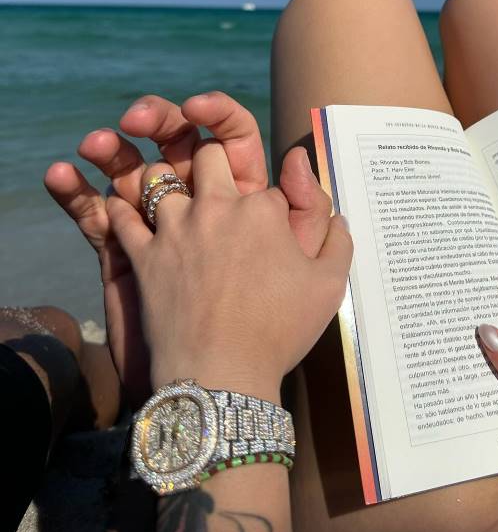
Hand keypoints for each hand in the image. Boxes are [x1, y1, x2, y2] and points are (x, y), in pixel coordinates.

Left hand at [46, 92, 334, 403]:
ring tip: (170, 200)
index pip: (266, 188)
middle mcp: (217, 206)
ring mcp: (175, 228)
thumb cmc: (279, 331)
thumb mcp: (330, 286)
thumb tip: (339, 216)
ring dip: (165, 183)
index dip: (269, 207)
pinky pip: (123, 217)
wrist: (222, 374)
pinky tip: (129, 214)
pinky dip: (123, 210)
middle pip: (209, 157)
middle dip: (214, 164)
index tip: (270, 232)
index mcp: (262, 209)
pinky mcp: (143, 255)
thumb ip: (338, 242)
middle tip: (215, 188)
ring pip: (159, 178)